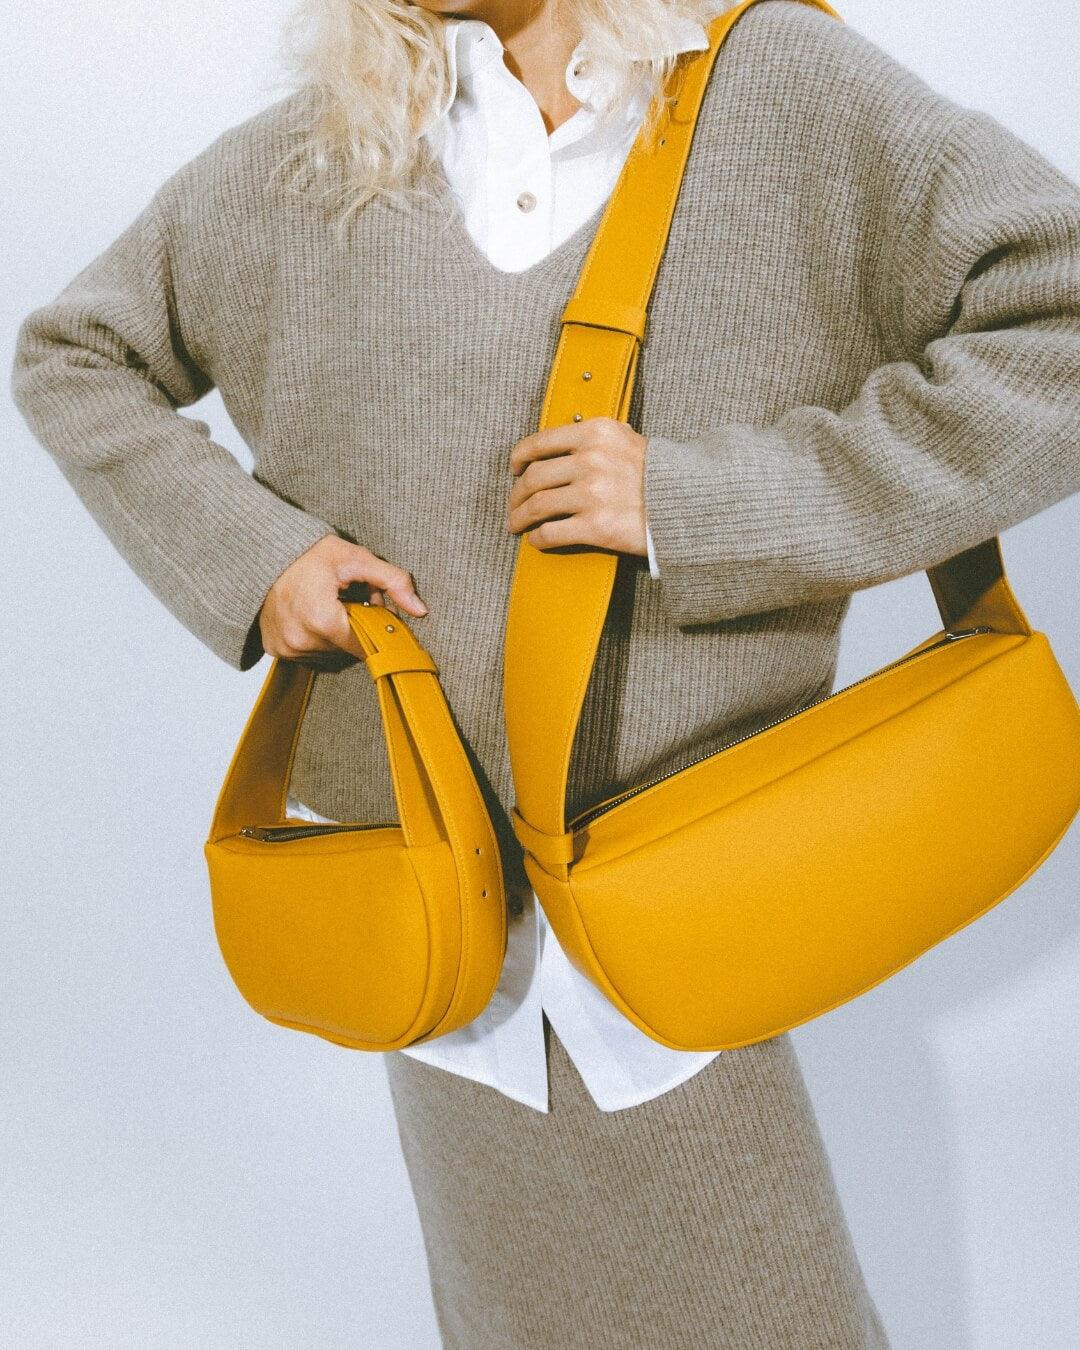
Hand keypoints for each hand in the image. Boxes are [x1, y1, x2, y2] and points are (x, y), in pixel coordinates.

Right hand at [258, 534, 427, 667]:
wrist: (262, 551)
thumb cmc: (309, 553)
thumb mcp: (355, 559)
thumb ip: (392, 581)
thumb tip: (419, 610)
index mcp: (322, 620)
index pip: (366, 643)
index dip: (374, 626)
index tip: (372, 610)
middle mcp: (301, 640)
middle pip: (348, 647)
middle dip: (355, 625)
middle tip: (347, 598)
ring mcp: (286, 648)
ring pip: (329, 652)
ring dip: (335, 633)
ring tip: (326, 604)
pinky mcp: (275, 650)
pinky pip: (308, 651)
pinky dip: (314, 636)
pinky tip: (308, 613)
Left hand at [505, 416, 648, 556]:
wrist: (690, 505)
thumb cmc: (661, 475)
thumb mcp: (630, 440)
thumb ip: (597, 440)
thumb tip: (565, 445)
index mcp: (596, 434)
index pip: (540, 443)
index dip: (519, 458)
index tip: (514, 469)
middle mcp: (590, 460)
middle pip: (534, 478)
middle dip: (516, 495)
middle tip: (513, 506)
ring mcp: (591, 494)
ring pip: (537, 506)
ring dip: (520, 517)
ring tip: (516, 525)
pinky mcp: (595, 526)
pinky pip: (551, 533)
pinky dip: (538, 538)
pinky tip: (537, 541)